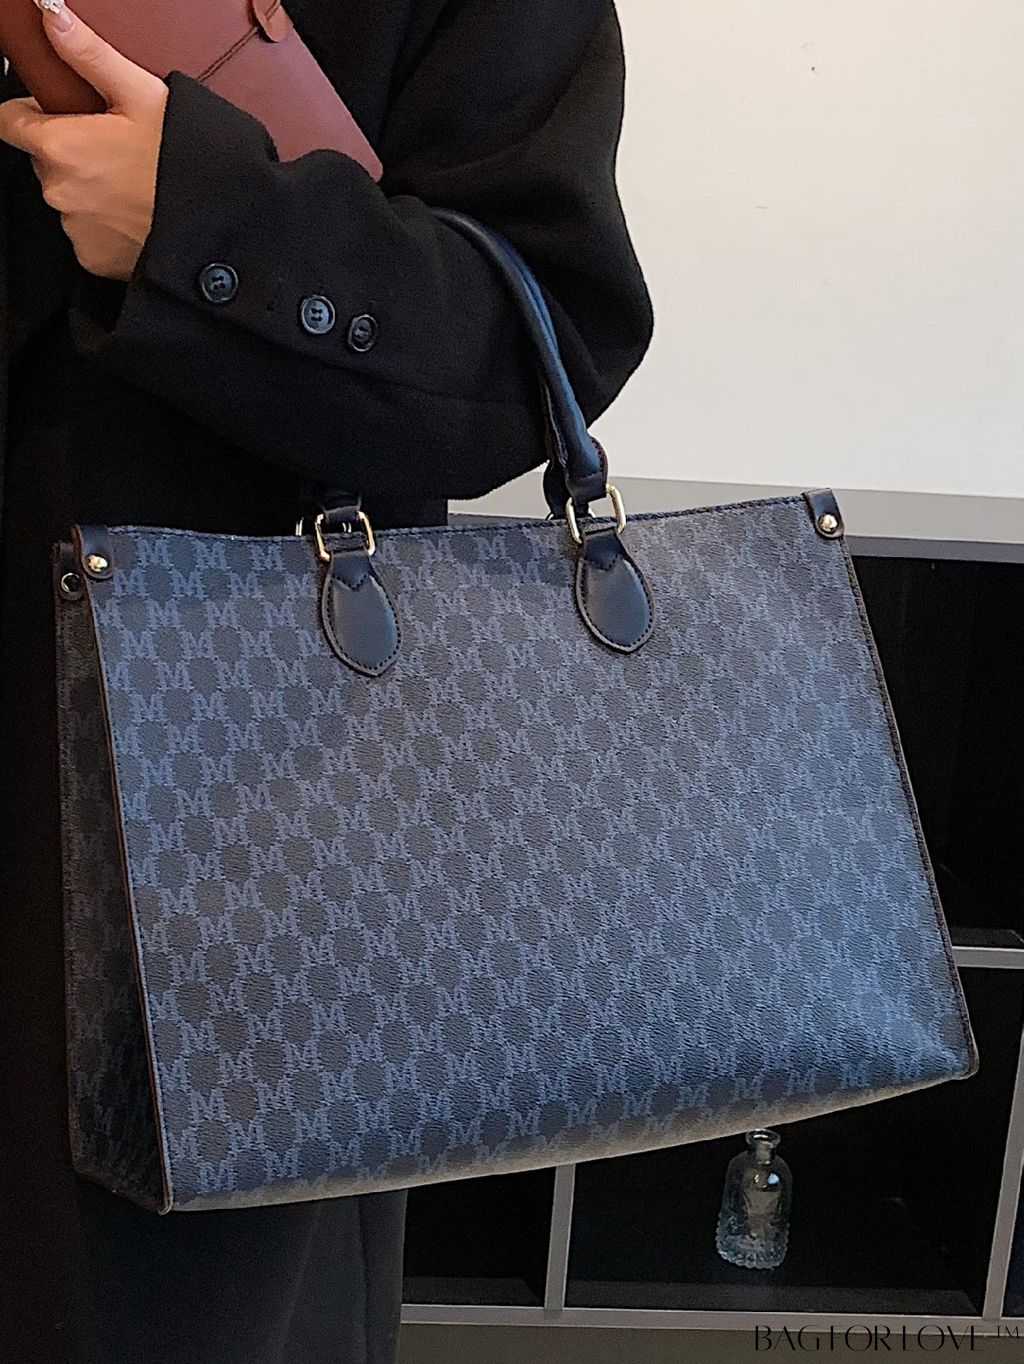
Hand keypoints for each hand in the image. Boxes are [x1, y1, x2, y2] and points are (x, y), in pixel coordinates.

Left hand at [0, 1, 167, 279]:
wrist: (215, 226)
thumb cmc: (183, 164)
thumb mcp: (140, 94)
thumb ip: (87, 53)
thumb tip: (52, 18)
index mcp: (60, 145)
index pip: (9, 120)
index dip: (33, 110)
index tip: (60, 113)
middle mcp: (58, 189)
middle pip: (44, 159)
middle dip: (71, 150)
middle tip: (117, 149)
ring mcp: (74, 227)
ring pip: (68, 196)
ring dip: (90, 188)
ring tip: (132, 184)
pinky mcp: (92, 258)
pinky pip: (86, 233)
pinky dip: (104, 223)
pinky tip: (134, 213)